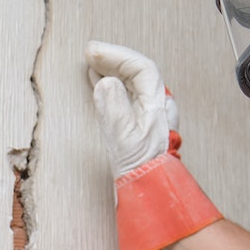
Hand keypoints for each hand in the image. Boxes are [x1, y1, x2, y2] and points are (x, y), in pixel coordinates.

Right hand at [83, 41, 223, 249]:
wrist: (156, 197)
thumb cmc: (144, 173)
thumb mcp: (124, 140)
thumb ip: (114, 108)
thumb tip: (104, 82)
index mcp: (157, 105)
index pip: (140, 68)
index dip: (116, 55)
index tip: (93, 52)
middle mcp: (158, 107)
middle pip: (138, 72)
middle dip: (113, 59)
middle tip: (91, 54)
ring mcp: (152, 117)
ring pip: (133, 83)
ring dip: (113, 71)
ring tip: (92, 65)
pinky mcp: (143, 128)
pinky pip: (129, 97)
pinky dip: (113, 87)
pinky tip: (101, 86)